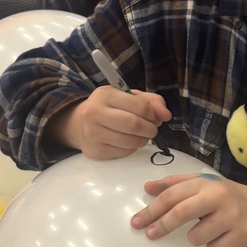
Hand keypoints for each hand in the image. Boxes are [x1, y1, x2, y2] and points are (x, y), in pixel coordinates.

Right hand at [49, 85, 171, 159]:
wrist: (80, 124)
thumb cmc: (110, 108)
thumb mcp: (129, 97)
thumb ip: (152, 101)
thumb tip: (166, 115)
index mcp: (105, 94)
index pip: (140, 107)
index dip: (153, 114)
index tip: (154, 117)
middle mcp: (95, 112)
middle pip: (134, 125)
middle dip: (150, 129)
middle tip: (152, 129)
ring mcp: (93, 133)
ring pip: (131, 142)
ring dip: (143, 140)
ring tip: (142, 135)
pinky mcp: (96, 150)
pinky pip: (124, 152)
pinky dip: (132, 148)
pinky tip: (128, 141)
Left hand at [130, 174, 246, 246]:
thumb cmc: (226, 195)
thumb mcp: (202, 183)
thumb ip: (175, 184)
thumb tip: (148, 187)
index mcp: (205, 183)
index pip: (172, 195)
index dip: (152, 210)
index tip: (137, 222)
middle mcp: (219, 197)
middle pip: (181, 212)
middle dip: (162, 226)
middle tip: (150, 235)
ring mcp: (232, 216)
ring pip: (197, 237)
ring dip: (195, 237)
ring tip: (206, 230)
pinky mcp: (242, 235)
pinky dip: (213, 246)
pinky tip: (222, 236)